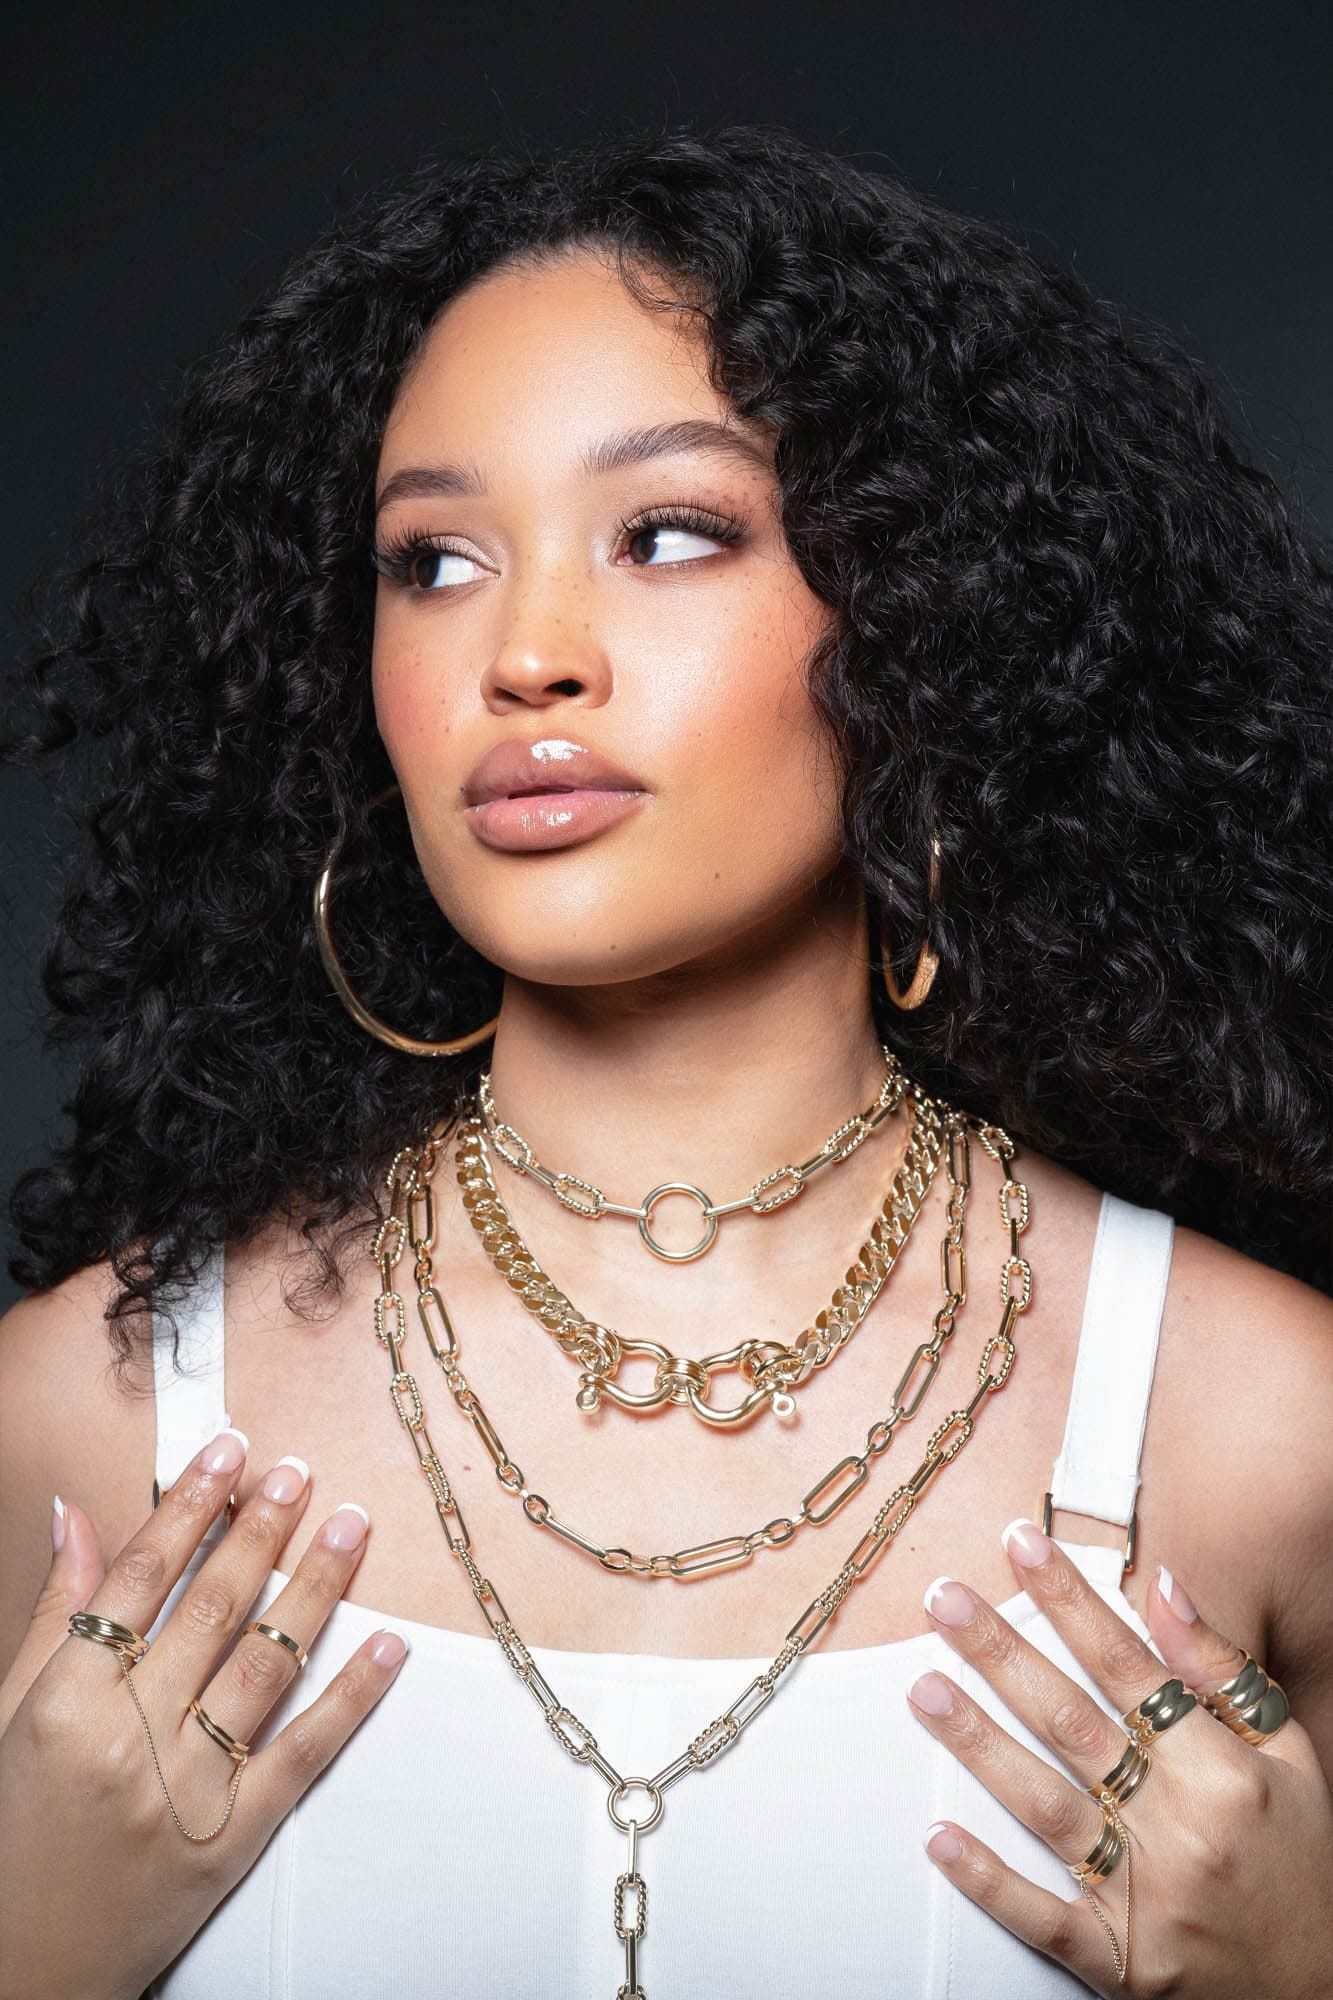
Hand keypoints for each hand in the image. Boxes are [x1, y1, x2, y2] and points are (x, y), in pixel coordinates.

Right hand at [0, 1430, 408, 1999]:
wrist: (21, 1973)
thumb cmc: (11, 1840)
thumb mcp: (9, 1720)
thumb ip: (51, 1617)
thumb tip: (77, 1515)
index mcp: (65, 1705)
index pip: (140, 1579)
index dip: (189, 1505)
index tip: (228, 1452)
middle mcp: (129, 1741)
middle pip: (211, 1610)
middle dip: (262, 1529)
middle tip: (299, 1472)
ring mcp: (187, 1792)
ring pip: (266, 1666)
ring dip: (316, 1588)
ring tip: (350, 1525)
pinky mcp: (233, 1841)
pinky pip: (305, 1753)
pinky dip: (351, 1695)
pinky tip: (386, 1646)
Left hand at [905, 1517, 1332, 1996]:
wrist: (1325, 1990)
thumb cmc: (1301, 1857)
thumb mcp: (1288, 1754)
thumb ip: (1222, 1669)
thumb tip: (1163, 1583)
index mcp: (1223, 1772)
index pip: (1127, 1665)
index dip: (1070, 1600)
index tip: (1020, 1546)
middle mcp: (1181, 1829)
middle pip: (1073, 1723)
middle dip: (1002, 1654)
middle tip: (943, 1601)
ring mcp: (1147, 1899)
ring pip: (1046, 1808)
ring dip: (980, 1744)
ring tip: (924, 1687)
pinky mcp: (1121, 1962)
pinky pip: (1043, 1918)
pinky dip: (988, 1879)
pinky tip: (939, 1837)